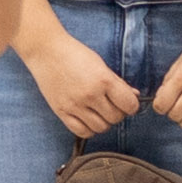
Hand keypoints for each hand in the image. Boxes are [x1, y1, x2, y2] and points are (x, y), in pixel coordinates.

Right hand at [26, 27, 141, 139]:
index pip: (129, 105)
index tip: (127, 103)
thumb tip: (135, 96)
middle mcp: (90, 95)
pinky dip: (89, 129)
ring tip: (98, 111)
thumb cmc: (75, 54)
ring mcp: (74, 105)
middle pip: (116, 118)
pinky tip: (87, 118)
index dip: (131, 106)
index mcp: (103, 80)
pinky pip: (82, 131)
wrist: (46, 51)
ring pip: (100, 128)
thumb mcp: (101, 65)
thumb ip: (118, 83)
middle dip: (118, 113)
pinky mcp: (61, 111)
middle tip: (111, 105)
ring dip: (103, 122)